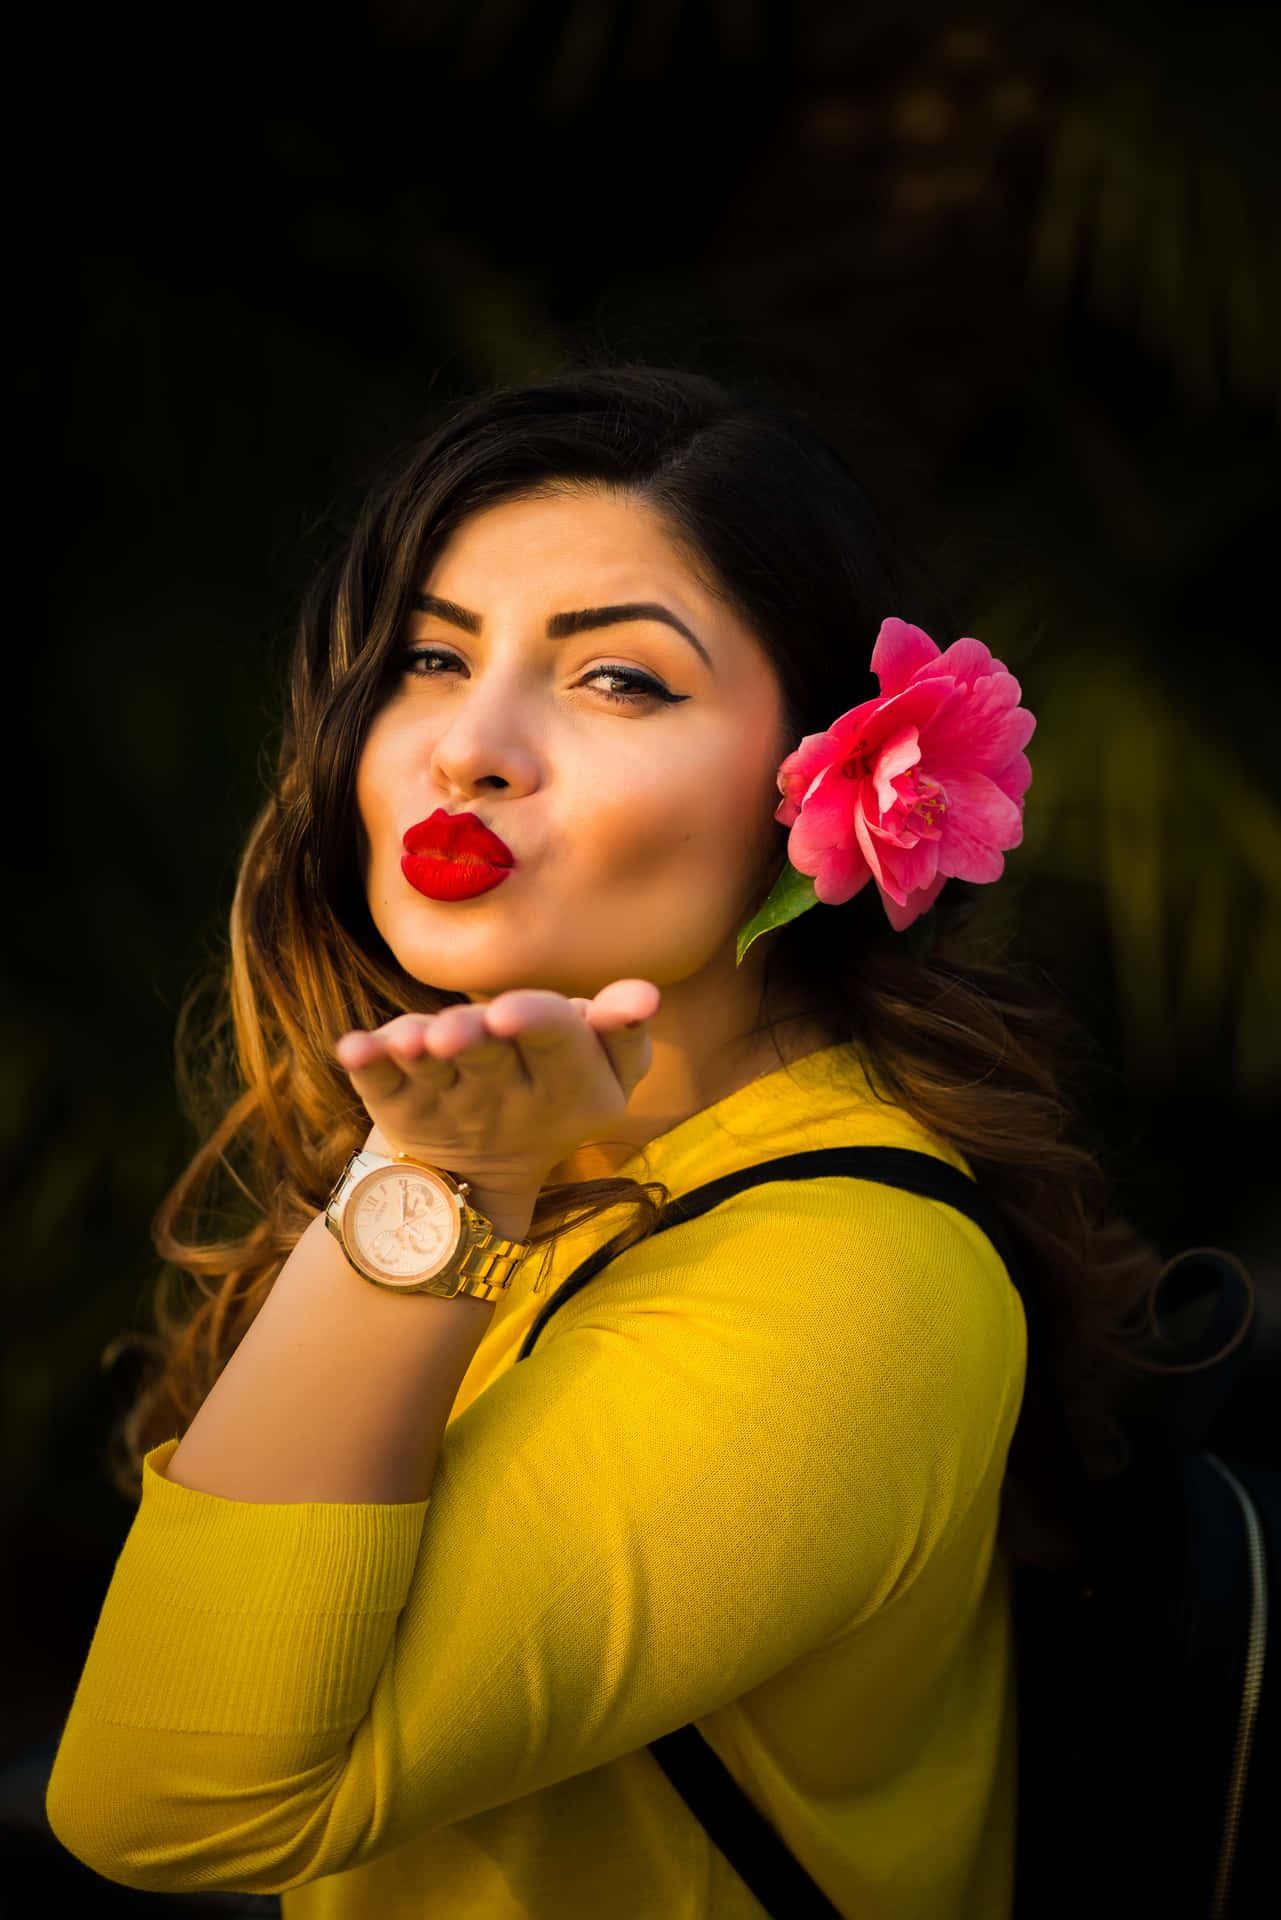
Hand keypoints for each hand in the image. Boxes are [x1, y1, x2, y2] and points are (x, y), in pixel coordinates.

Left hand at [333, 980, 659, 1232]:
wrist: (481, 1170)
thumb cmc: (557, 1085)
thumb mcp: (606, 1069)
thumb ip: (623, 1028)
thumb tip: (646, 994)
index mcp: (566, 1084)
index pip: (557, 1043)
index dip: (539, 1024)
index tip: (513, 1010)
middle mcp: (502, 1096)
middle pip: (489, 1059)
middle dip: (474, 1041)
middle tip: (458, 1030)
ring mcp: (445, 1102)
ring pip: (432, 1072)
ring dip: (418, 1052)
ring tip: (410, 1041)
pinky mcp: (396, 1104)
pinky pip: (378, 1085)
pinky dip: (367, 1066)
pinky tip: (351, 1049)